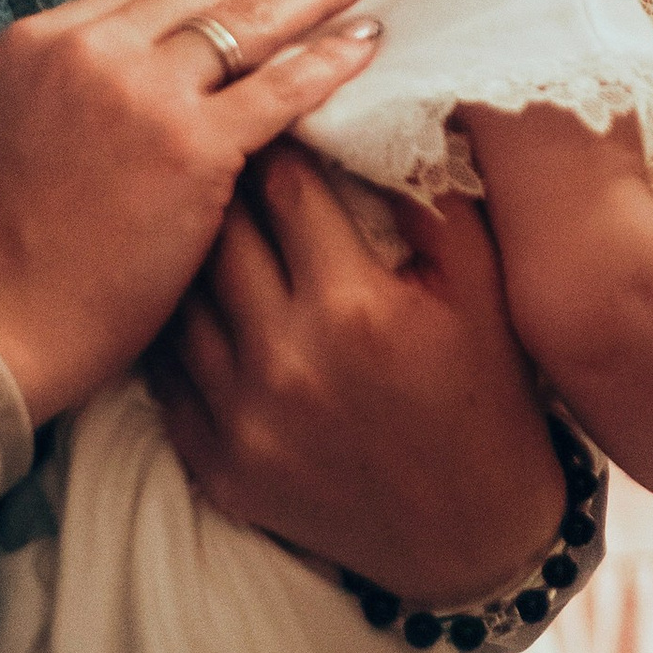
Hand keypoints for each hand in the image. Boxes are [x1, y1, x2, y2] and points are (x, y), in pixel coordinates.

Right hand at [0, 0, 384, 421]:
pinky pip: (278, 89)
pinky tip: (365, 44)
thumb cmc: (13, 255)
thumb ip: (91, 87)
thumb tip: (171, 70)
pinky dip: (329, 61)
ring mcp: (141, 92)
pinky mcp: (190, 145)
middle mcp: (89, 48)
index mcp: (42, 39)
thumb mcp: (32, 129)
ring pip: (248, 26)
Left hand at [151, 148, 564, 604]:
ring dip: (188, 252)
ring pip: (180, 299)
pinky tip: (186, 298)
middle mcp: (285, 361)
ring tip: (195, 218)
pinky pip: (166, 375)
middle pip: (217, 231)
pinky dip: (174, 329)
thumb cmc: (485, 396)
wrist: (472, 539)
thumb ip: (434, 195)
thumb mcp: (482, 286)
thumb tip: (388, 117)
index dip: (277, 136)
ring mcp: (241, 420)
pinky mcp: (217, 467)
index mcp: (354, 305)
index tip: (274, 114)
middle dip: (221, 182)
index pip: (283, 183)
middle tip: (221, 150)